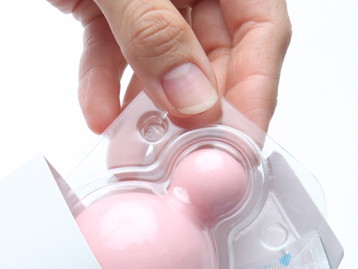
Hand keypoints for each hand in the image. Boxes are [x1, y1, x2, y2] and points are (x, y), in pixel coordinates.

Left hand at [50, 0, 290, 131]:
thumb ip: (157, 34)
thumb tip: (191, 102)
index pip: (260, 35)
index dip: (252, 96)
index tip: (235, 147)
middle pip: (211, 61)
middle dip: (193, 117)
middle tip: (180, 164)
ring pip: (161, 69)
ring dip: (145, 114)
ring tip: (134, 152)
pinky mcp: (110, 9)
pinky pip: (113, 56)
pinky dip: (103, 86)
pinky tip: (97, 115)